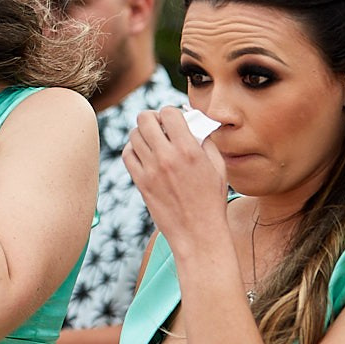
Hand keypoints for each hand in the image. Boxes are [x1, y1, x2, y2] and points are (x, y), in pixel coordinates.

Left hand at [122, 108, 228, 252]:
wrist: (198, 231)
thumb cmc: (211, 199)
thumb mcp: (217, 166)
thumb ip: (205, 141)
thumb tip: (194, 123)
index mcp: (189, 149)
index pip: (169, 113)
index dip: (171, 112)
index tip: (175, 119)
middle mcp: (167, 157)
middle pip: (145, 119)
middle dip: (152, 117)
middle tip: (159, 125)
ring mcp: (150, 170)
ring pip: (133, 136)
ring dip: (142, 133)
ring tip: (152, 139)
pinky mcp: (140, 182)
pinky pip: (127, 155)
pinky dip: (132, 149)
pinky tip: (143, 153)